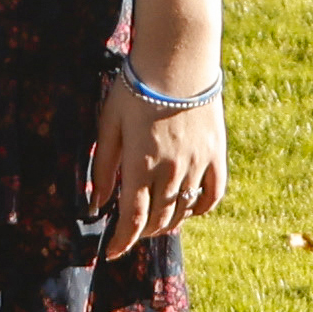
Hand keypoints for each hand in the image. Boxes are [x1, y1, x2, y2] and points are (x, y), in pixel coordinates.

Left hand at [88, 36, 228, 253]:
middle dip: (140, 233)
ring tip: (155, 224)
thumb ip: (103, 166)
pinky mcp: (216, 154)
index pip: (132, 219)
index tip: (111, 252)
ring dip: (167, 224)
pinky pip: (213, 194)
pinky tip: (189, 210)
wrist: (179, 59)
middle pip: (158, 220)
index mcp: (140, 165)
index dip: (121, 241)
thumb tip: (97, 203)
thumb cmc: (136, 88)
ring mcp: (197, 164)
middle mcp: (171, 171)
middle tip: (130, 232)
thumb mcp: (109, 124)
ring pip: (183, 211)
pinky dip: (200, 208)